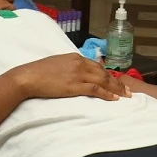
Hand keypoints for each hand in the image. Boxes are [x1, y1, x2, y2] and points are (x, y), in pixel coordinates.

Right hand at [11, 54, 130, 101]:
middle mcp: (79, 64)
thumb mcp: (57, 64)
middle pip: (104, 73)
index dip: (109, 74)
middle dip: (117, 82)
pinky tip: (114, 98)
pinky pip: (95, 89)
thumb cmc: (39, 72)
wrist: (28, 77)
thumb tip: (76, 73)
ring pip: (103, 80)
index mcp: (75, 57)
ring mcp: (78, 74)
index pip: (97, 66)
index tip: (117, 81)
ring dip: (116, 89)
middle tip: (128, 90)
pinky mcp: (74, 85)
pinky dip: (107, 94)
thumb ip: (69, 66)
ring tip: (126, 95)